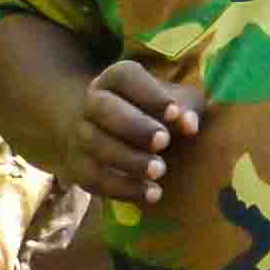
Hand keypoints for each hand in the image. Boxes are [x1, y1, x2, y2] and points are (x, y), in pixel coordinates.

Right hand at [66, 59, 205, 207]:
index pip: (124, 76)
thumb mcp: (173, 103)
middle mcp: (93, 102)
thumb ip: (185, 108)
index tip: (174, 112)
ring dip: (128, 159)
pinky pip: (94, 178)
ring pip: (96, 144)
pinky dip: (123, 188)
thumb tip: (190, 124)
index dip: (149, 93)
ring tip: (160, 171)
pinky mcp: (79, 166)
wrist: (111, 134)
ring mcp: (82, 134)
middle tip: (164, 141)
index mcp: (116, 79)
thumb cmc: (153, 113)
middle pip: (104, 108)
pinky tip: (151, 193)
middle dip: (134, 125)